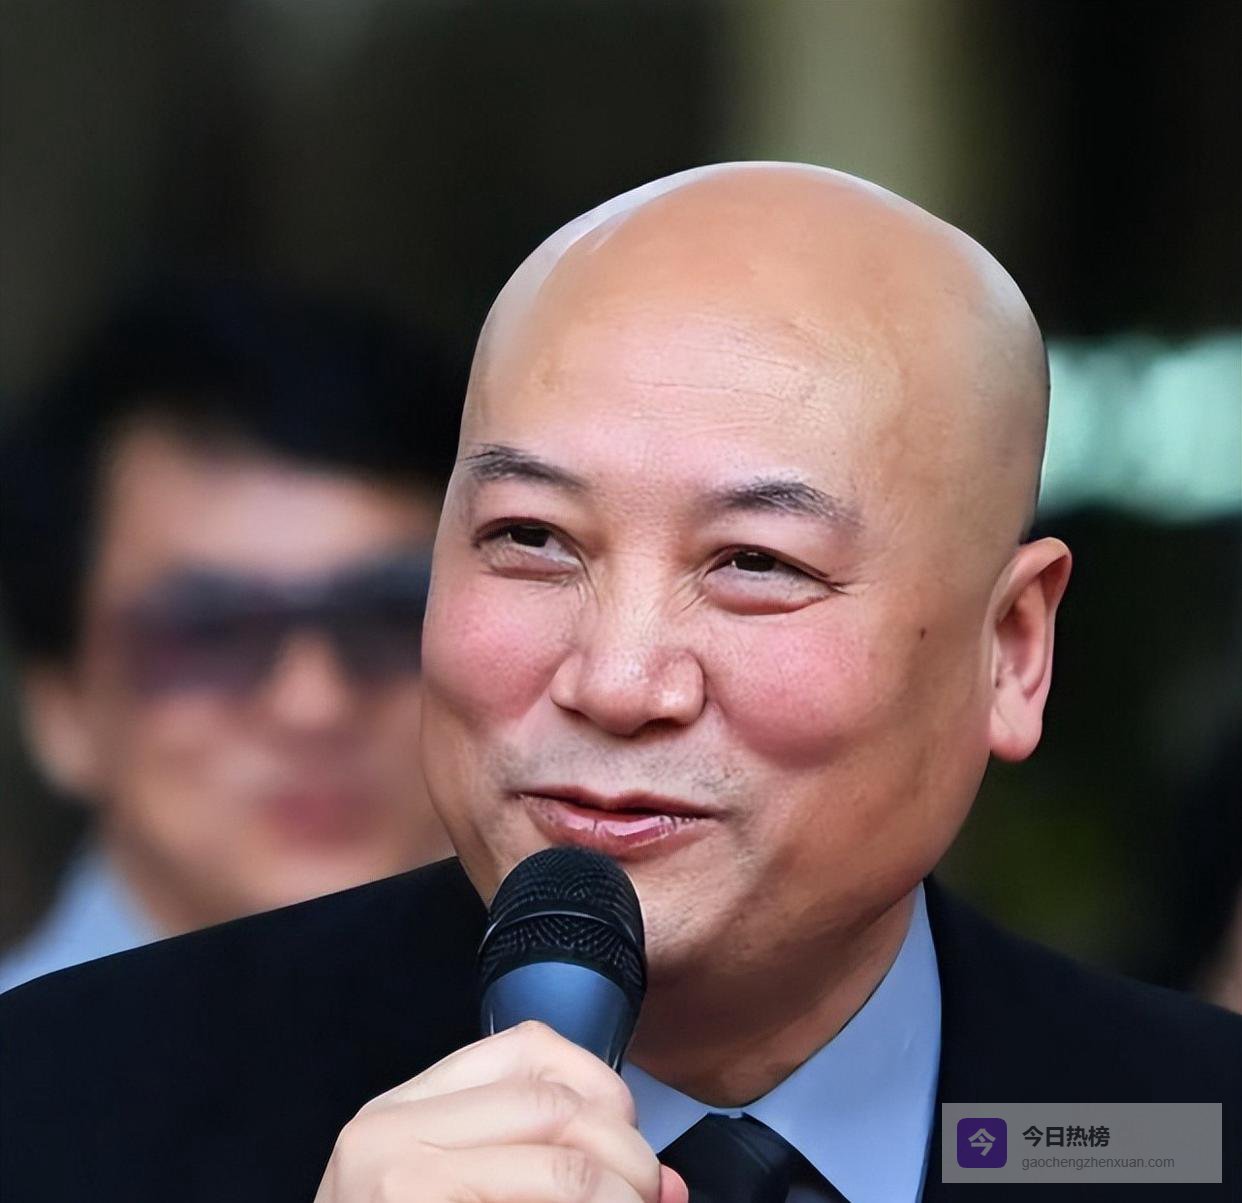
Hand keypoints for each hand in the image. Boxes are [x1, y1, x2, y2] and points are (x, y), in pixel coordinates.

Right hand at [314, 1020, 688, 1201]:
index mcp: (404, 1106)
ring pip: (557, 1162)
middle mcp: (391, 1127)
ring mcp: (396, 1177)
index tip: (629, 1134)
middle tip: (651, 1193)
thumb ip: (543, 1168)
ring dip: (620, 1194)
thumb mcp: (453, 1186)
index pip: (527, 1046)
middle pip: (551, 1101)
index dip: (599, 1084)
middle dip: (626, 1149)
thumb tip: (667, 1188)